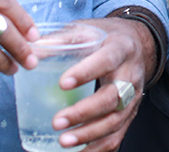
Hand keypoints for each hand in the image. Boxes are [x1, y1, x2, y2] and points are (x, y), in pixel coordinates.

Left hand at [48, 17, 155, 151]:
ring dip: (89, 134)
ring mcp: (134, 96)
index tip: (62, 83)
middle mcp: (131, 74)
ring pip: (116, 120)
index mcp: (121, 48)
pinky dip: (98, 148)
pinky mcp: (130, 113)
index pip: (107, 60)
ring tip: (63, 142)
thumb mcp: (87, 29)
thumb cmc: (105, 37)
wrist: (137, 44)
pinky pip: (117, 136)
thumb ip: (61, 39)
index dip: (86, 72)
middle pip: (114, 97)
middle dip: (84, 113)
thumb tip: (31, 52)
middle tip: (57, 122)